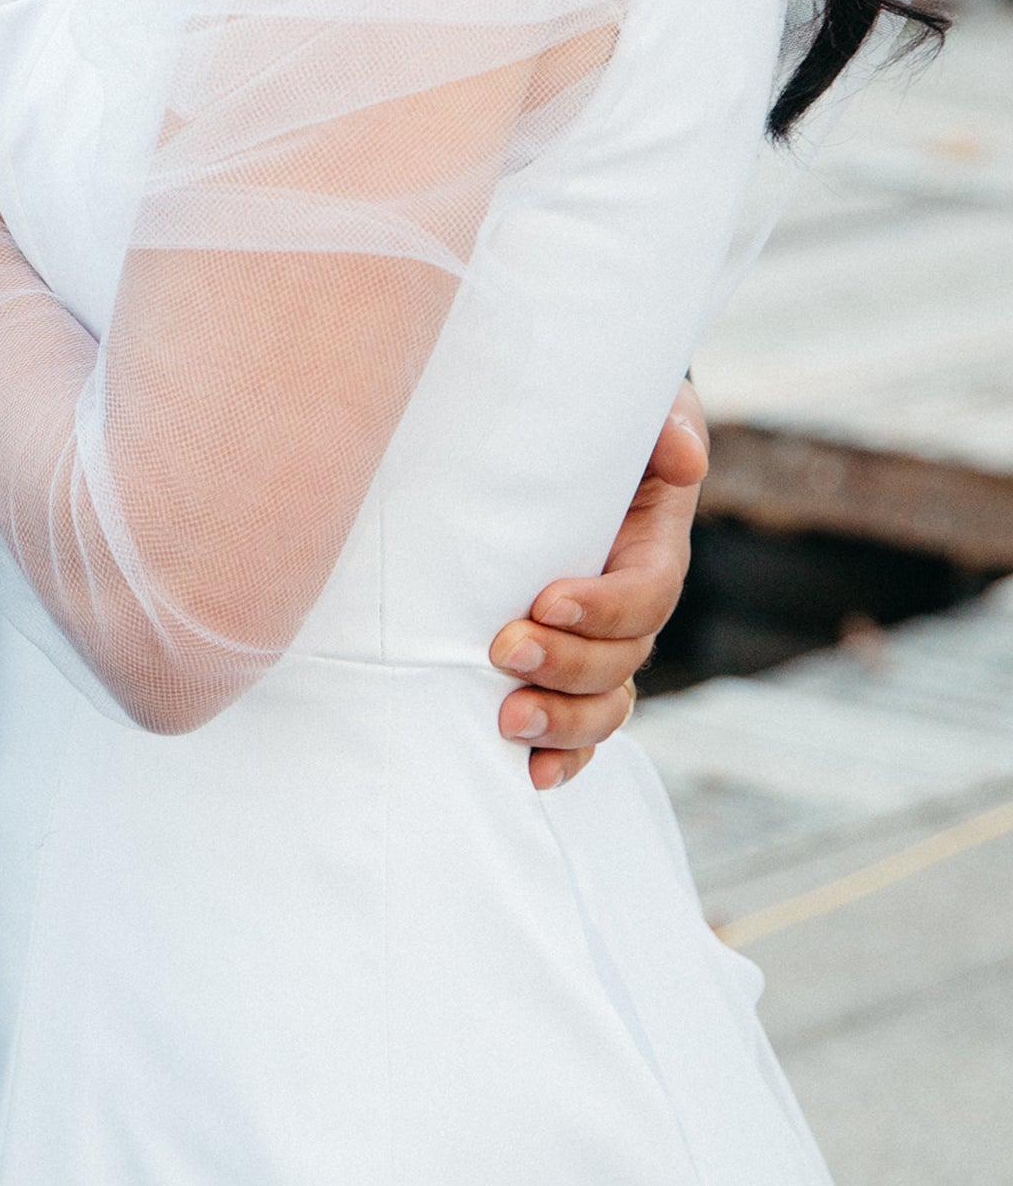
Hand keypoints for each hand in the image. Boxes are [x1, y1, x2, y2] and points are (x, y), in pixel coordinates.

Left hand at [490, 383, 707, 789]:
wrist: (557, 440)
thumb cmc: (597, 422)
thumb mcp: (638, 410)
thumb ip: (664, 425)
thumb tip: (682, 454)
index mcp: (651, 549)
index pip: (646, 593)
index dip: (605, 606)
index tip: (546, 599)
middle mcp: (630, 605)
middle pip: (622, 659)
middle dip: (569, 666)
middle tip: (504, 651)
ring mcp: (599, 641)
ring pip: (604, 703)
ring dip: (562, 722)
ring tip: (507, 720)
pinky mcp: (562, 661)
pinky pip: (580, 725)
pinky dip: (563, 756)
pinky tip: (531, 775)